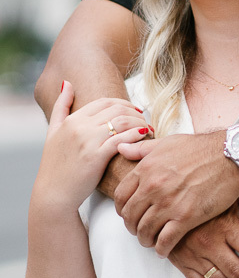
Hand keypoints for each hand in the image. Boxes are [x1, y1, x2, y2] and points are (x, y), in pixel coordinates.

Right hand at [35, 81, 150, 211]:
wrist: (53, 194)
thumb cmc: (55, 165)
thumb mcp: (52, 131)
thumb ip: (61, 106)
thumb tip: (67, 83)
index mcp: (72, 119)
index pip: (105, 101)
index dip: (124, 104)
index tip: (135, 111)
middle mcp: (79, 127)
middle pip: (116, 109)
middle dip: (135, 113)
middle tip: (145, 120)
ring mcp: (88, 141)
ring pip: (122, 121)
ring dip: (139, 123)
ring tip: (148, 130)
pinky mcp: (96, 157)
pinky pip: (122, 139)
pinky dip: (136, 135)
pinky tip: (144, 137)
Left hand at [113, 131, 238, 254]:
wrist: (230, 156)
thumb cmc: (201, 148)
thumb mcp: (167, 143)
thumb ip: (142, 149)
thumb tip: (120, 149)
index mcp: (147, 168)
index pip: (120, 196)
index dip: (121, 209)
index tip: (129, 214)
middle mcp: (153, 187)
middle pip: (130, 216)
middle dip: (132, 227)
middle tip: (139, 230)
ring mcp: (169, 203)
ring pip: (145, 231)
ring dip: (145, 239)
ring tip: (151, 241)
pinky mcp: (187, 217)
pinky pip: (165, 241)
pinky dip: (161, 249)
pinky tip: (164, 250)